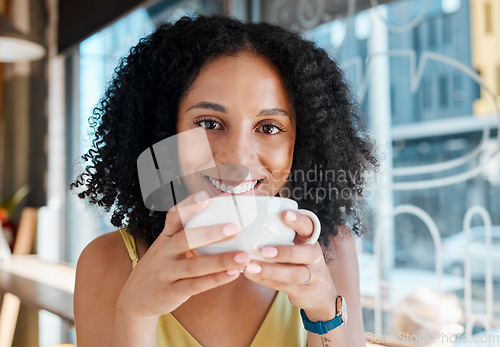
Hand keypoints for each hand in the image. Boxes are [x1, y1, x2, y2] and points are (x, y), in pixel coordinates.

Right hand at [116, 191, 250, 318]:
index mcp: (166, 238)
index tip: (205, 196)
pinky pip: (195, 285)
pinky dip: (215, 279)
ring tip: (242, 256)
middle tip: (234, 227)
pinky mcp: (171, 292)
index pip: (174, 217)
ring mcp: (166, 273)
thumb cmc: (161, 268)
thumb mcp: (166, 248)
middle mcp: (164, 253)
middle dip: (210, 233)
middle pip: (186, 239)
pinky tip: (233, 274)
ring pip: (194, 265)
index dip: (188, 206)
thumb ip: (187, 235)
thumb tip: (222, 220)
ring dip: (220, 260)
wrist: (135, 299)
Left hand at [243, 210, 336, 320]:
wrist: (320, 293)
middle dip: (285, 252)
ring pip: (294, 274)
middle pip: (306, 253)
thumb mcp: (298, 244)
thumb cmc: (300, 260)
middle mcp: (315, 256)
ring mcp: (312, 276)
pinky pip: (283, 286)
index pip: (309, 227)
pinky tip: (250, 274)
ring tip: (250, 267)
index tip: (284, 214)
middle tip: (263, 250)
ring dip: (271, 271)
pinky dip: (264, 280)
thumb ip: (282, 233)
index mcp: (311, 239)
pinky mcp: (302, 292)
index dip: (298, 221)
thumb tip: (249, 217)